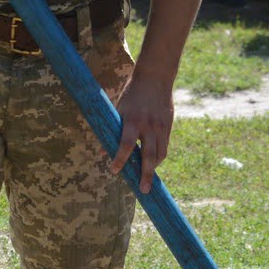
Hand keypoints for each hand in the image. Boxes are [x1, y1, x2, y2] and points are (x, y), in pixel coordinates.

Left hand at [111, 71, 174, 186]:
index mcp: (132, 120)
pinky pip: (165, 147)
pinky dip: (159, 158)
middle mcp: (149, 126)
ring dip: (154, 169)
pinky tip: (153, 164)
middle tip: (144, 190)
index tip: (114, 170)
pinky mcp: (168, 127)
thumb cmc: (131, 94)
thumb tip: (100, 150)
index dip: (119, 158)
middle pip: (149, 155)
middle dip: (146, 174)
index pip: (126, 144)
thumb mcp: (117, 108)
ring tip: (147, 181)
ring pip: (160, 154)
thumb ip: (111, 129)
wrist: (155, 78)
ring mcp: (161, 127)